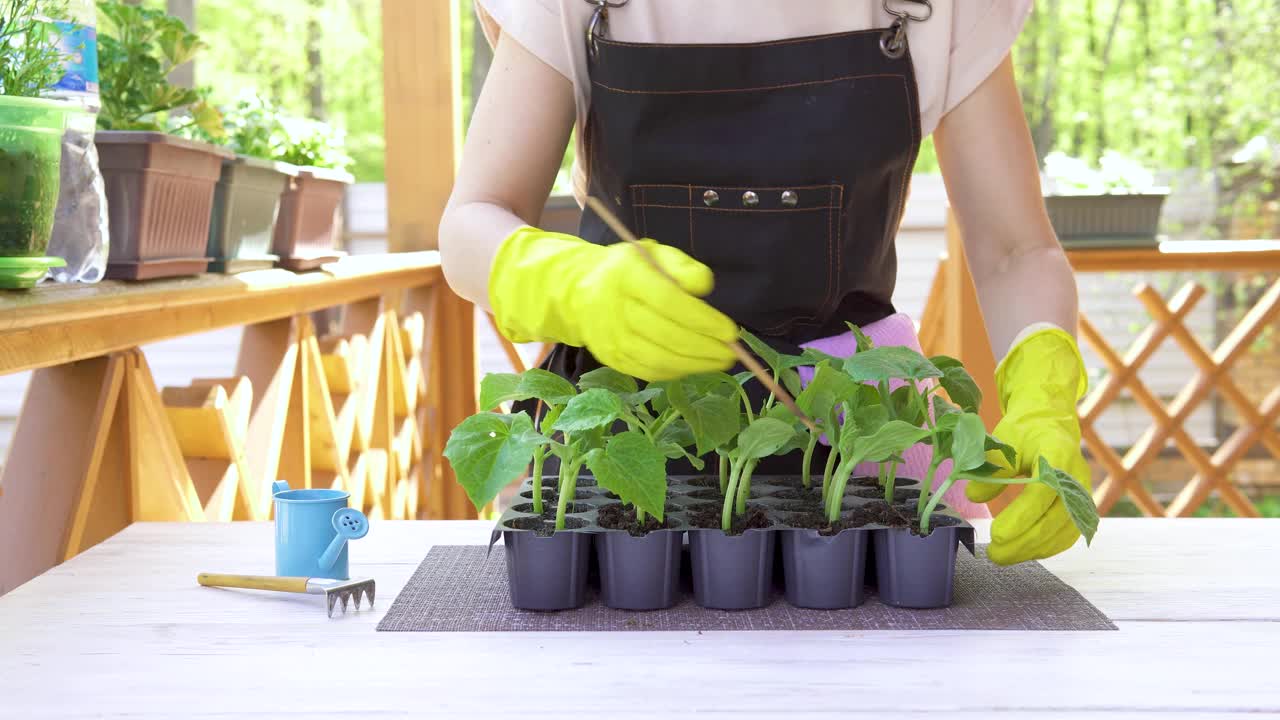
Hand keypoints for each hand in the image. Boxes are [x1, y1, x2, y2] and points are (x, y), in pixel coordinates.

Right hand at [488, 226, 737, 380]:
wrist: (579, 292)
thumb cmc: (628, 270)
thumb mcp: (655, 253)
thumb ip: (683, 266)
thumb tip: (704, 287)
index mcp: (626, 275)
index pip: (667, 301)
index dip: (702, 319)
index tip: (730, 330)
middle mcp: (614, 308)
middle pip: (666, 335)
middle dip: (705, 347)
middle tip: (732, 351)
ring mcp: (610, 338)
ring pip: (658, 359)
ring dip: (695, 364)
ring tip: (720, 361)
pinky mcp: (612, 359)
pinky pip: (649, 371)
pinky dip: (677, 371)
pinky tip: (696, 365)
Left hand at [966, 326, 1091, 564]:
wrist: (1050, 422)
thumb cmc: (1024, 431)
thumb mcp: (1004, 440)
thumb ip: (992, 468)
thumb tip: (973, 494)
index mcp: (1058, 455)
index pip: (1043, 492)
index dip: (1021, 516)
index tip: (996, 533)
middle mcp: (1077, 477)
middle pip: (1055, 519)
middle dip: (1023, 542)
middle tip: (994, 554)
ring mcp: (1083, 494)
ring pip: (1064, 532)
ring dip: (1033, 550)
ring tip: (1003, 557)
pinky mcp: (1082, 508)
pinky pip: (1068, 535)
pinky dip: (1046, 548)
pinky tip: (1023, 553)